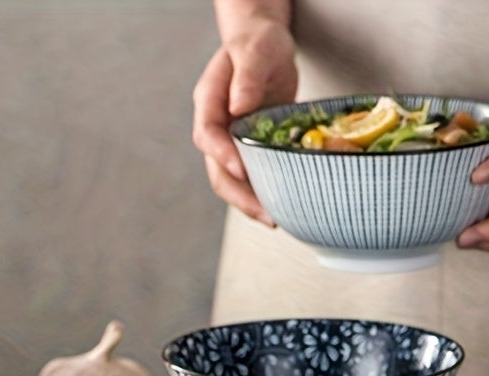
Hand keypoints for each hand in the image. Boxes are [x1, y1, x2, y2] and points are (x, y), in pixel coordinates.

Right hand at [192, 15, 296, 223]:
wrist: (265, 48)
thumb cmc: (259, 43)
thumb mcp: (257, 49)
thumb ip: (247, 75)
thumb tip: (239, 106)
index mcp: (209, 100)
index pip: (207, 133)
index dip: (222, 154)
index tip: (242, 170)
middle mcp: (215, 126)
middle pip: (217, 169)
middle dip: (239, 195)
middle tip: (264, 213)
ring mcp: (229, 141)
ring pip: (231, 180)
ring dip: (250, 203)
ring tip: (274, 219)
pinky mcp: (246, 150)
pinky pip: (250, 177)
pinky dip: (263, 194)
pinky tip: (280, 207)